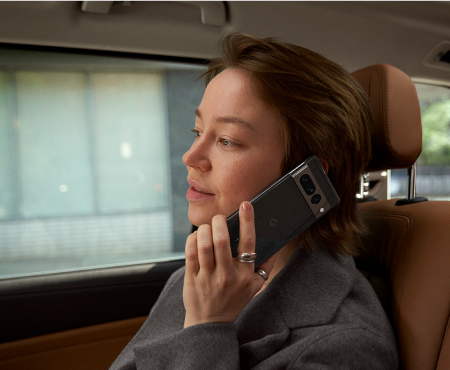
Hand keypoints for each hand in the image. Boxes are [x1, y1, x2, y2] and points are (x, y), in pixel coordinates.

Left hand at [183, 201, 276, 327]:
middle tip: (219, 218)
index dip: (247, 221)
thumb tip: (275, 245)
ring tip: (208, 228)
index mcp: (244, 275)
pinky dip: (192, 239)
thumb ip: (267, 266)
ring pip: (204, 245)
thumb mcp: (256, 286)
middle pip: (221, 241)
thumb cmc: (234, 301)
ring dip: (205, 229)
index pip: (248, 244)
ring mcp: (207, 277)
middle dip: (219, 222)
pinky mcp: (192, 278)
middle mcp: (226, 275)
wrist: (210, 323)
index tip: (245, 205)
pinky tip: (197, 237)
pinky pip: (190, 252)